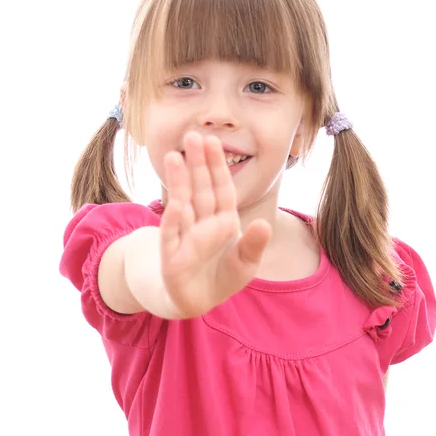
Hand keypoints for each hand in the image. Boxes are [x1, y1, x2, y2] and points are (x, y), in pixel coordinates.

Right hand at [160, 132, 270, 317]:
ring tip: (173, 157)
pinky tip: (177, 205)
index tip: (214, 141)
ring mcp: (185, 237)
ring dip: (179, 182)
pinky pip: (173, 236)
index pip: (221, 188)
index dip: (217, 166)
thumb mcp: (245, 263)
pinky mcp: (172, 257)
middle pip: (200, 189)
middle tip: (192, 136)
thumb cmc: (222, 276)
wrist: (197, 300)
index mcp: (223, 220)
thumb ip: (254, 244)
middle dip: (196, 164)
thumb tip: (264, 224)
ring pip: (182, 204)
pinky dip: (174, 222)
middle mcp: (203, 223)